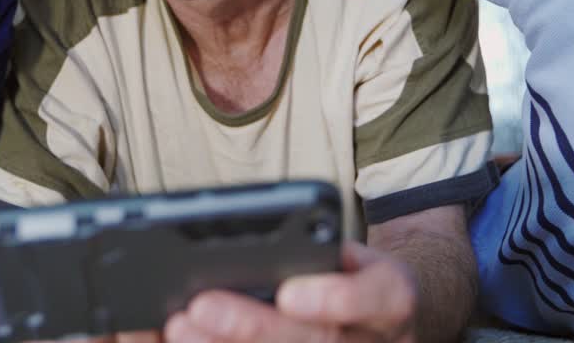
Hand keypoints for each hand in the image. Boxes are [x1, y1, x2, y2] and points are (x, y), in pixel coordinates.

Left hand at [164, 241, 416, 342]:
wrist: (371, 322)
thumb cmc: (344, 280)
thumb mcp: (346, 256)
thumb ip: (310, 250)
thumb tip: (239, 240)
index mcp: (391, 297)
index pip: (384, 296)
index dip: (338, 298)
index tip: (288, 293)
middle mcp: (378, 342)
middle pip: (323, 341)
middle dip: (257, 328)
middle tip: (200, 308)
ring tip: (182, 330)